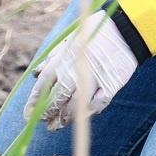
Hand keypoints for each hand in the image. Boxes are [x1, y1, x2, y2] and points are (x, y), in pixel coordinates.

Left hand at [28, 12, 138, 131]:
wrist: (126, 29)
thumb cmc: (95, 33)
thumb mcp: (71, 40)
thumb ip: (53, 58)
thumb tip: (36, 75)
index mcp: (68, 55)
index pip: (46, 81)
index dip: (35, 99)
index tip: (29, 112)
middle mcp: (80, 67)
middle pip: (59, 96)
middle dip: (48, 112)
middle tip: (42, 121)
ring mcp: (96, 78)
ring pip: (76, 105)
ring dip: (64, 118)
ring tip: (55, 126)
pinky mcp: (112, 85)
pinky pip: (97, 105)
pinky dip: (86, 114)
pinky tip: (78, 120)